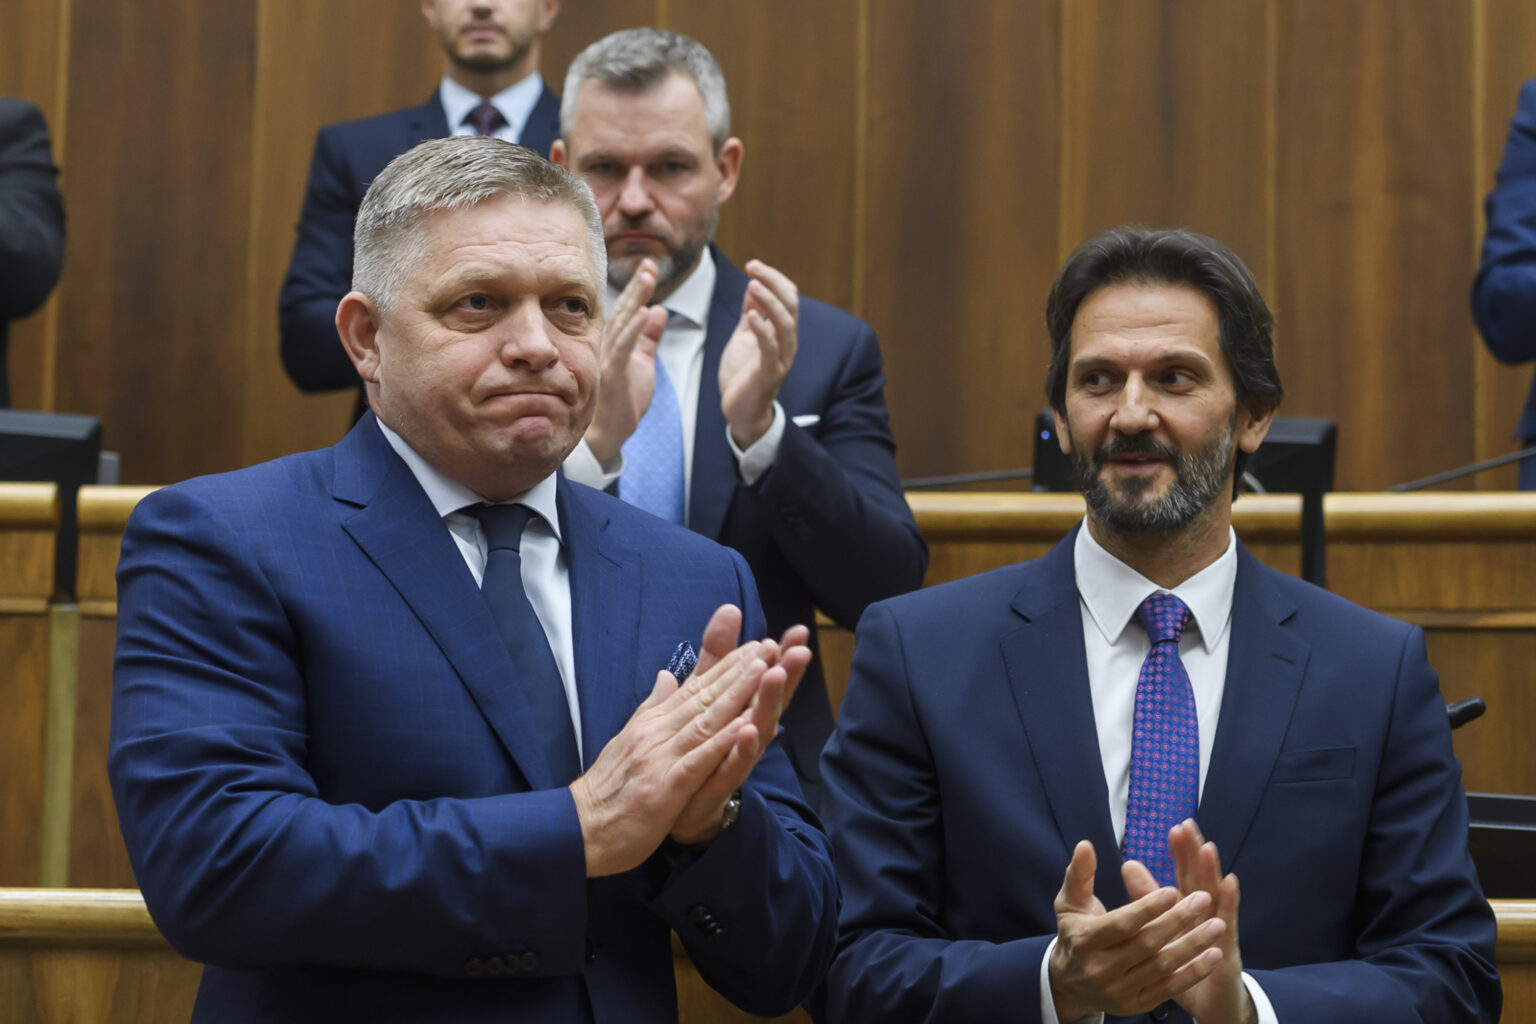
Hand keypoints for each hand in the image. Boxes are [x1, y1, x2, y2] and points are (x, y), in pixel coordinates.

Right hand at [570, 604, 773, 876]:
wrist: (578, 829)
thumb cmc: (607, 789)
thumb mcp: (630, 739)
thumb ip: (653, 707)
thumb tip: (667, 675)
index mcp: (653, 722)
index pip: (695, 688)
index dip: (727, 666)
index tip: (755, 646)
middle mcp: (657, 732)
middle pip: (705, 697)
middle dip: (740, 670)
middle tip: (770, 644)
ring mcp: (661, 758)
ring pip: (706, 721)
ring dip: (737, 695)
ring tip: (765, 669)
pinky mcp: (665, 787)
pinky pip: (699, 761)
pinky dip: (722, 743)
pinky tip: (745, 728)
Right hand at [584, 258, 668, 465]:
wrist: (606, 435)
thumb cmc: (622, 401)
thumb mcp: (642, 364)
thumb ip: (648, 338)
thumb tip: (658, 310)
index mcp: (615, 343)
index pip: (627, 309)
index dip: (638, 288)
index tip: (650, 266)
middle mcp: (607, 346)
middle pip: (623, 310)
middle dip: (637, 286)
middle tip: (650, 264)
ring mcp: (607, 358)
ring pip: (622, 323)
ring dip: (636, 299)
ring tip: (648, 277)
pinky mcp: (611, 374)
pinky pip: (623, 347)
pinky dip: (633, 329)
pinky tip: (644, 312)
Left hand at [669, 620, 812, 842]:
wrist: (677, 806)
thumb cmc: (699, 747)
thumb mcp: (704, 694)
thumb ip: (716, 656)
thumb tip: (729, 610)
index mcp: (742, 710)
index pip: (766, 678)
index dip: (782, 655)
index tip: (797, 630)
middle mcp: (747, 733)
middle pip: (771, 700)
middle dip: (786, 674)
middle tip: (801, 648)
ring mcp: (736, 759)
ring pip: (758, 729)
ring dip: (768, 703)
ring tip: (775, 676)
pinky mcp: (719, 784)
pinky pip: (733, 765)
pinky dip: (741, 748)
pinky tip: (746, 729)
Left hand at [719, 259, 798, 449]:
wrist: (740, 412)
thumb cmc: (743, 375)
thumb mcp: (744, 336)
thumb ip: (751, 313)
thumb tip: (753, 285)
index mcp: (782, 332)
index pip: (788, 297)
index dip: (773, 278)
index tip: (752, 265)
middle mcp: (787, 343)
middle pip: (791, 305)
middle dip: (773, 282)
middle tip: (753, 267)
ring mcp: (781, 359)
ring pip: (786, 324)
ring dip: (770, 302)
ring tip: (754, 285)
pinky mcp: (770, 374)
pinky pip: (770, 349)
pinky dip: (762, 330)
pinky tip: (750, 316)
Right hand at [1048, 840, 1225, 1020]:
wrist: (1070, 983)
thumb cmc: (1075, 933)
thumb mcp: (1069, 904)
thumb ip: (1079, 875)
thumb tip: (1086, 845)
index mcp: (1085, 941)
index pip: (1121, 924)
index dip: (1147, 908)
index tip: (1172, 889)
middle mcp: (1101, 970)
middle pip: (1146, 944)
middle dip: (1178, 921)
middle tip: (1204, 899)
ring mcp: (1120, 990)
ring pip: (1163, 967)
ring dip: (1193, 945)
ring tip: (1218, 925)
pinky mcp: (1136, 1004)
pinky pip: (1170, 988)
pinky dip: (1194, 972)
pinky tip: (1213, 955)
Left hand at [1165, 821, 1254, 1023]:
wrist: (1210, 1006)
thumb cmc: (1183, 965)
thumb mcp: (1160, 931)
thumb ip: (1146, 898)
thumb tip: (1128, 864)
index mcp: (1190, 910)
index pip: (1185, 875)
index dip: (1181, 853)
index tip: (1175, 827)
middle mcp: (1207, 916)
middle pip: (1200, 879)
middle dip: (1194, 853)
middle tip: (1187, 825)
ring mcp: (1220, 931)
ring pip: (1215, 896)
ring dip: (1212, 871)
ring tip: (1207, 847)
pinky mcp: (1228, 950)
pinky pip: (1229, 924)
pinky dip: (1230, 902)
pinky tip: (1230, 883)